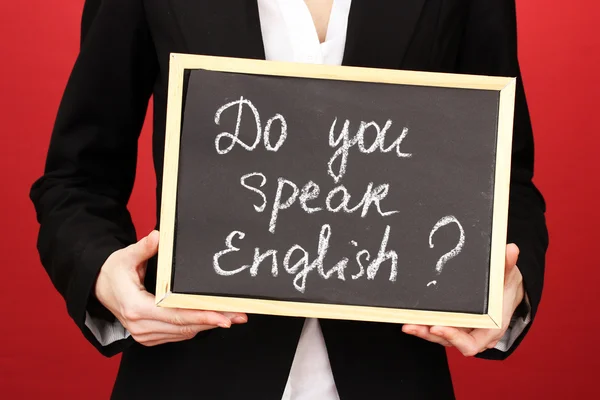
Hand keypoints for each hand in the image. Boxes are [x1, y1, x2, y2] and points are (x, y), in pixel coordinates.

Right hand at [94, 230, 246, 345]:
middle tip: (239, 315)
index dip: (201, 315)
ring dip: (208, 325)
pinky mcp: (149, 337)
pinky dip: (195, 327)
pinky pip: (178, 334)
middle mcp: (140, 326)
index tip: (223, 315)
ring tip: (232, 316)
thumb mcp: (126, 256)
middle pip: (184, 326)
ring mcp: (144, 334)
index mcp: (136, 307)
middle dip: (214, 320)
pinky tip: (212, 319)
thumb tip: (158, 236)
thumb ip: (145, 247)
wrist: (99, 288)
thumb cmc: (114, 272)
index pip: (175, 314)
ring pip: (184, 332)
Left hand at [402, 243, 523, 355]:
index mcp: (491, 329)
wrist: (505, 289)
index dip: (454, 338)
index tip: (438, 327)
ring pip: (440, 337)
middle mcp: (475, 334)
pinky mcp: (453, 325)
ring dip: (422, 331)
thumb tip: (512, 249)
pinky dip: (423, 325)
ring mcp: (462, 331)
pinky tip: (408, 318)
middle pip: (450, 342)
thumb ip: (508, 264)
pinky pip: (436, 329)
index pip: (471, 344)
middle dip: (430, 334)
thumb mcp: (508, 273)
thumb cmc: (506, 284)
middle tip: (411, 325)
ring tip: (406, 324)